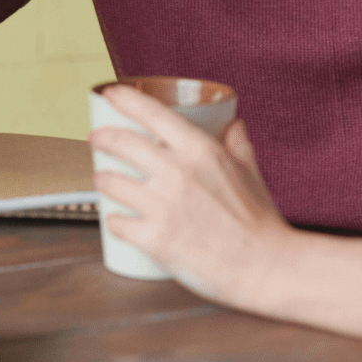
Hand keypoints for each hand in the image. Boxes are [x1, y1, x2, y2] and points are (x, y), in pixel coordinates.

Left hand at [88, 86, 294, 308]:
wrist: (265, 267)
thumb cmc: (260, 221)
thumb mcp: (250, 171)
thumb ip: (238, 144)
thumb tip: (233, 124)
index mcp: (200, 150)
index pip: (151, 112)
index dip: (124, 98)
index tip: (110, 93)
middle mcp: (177, 173)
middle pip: (121, 143)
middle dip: (101, 138)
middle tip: (96, 139)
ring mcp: (163, 206)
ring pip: (110, 181)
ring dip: (102, 179)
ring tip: (103, 180)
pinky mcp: (154, 239)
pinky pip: (116, 222)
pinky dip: (113, 220)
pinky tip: (117, 219)